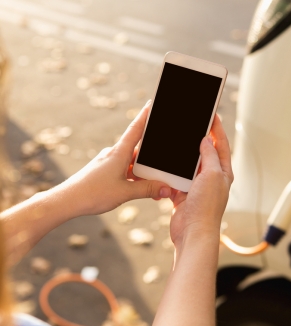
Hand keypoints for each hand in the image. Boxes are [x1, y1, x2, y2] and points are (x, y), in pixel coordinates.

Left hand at [54, 101, 171, 215]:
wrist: (68, 201)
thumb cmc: (93, 193)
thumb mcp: (126, 192)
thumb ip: (148, 190)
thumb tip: (166, 189)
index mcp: (119, 153)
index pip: (136, 129)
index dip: (145, 115)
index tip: (151, 103)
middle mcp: (114, 154)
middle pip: (138, 150)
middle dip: (152, 159)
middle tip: (163, 168)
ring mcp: (109, 163)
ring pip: (132, 163)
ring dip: (143, 173)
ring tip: (154, 187)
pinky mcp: (105, 171)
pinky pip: (124, 170)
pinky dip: (134, 178)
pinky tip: (138, 189)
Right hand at [169, 115, 232, 246]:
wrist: (193, 232)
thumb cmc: (206, 207)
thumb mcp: (212, 175)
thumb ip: (210, 156)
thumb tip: (207, 141)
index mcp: (223, 173)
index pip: (222, 145)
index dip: (217, 129)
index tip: (212, 115)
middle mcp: (211, 179)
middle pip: (205, 153)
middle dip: (199, 140)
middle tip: (192, 125)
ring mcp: (197, 187)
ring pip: (189, 165)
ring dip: (183, 156)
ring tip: (177, 142)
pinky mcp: (183, 194)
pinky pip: (176, 178)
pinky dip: (172, 172)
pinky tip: (166, 165)